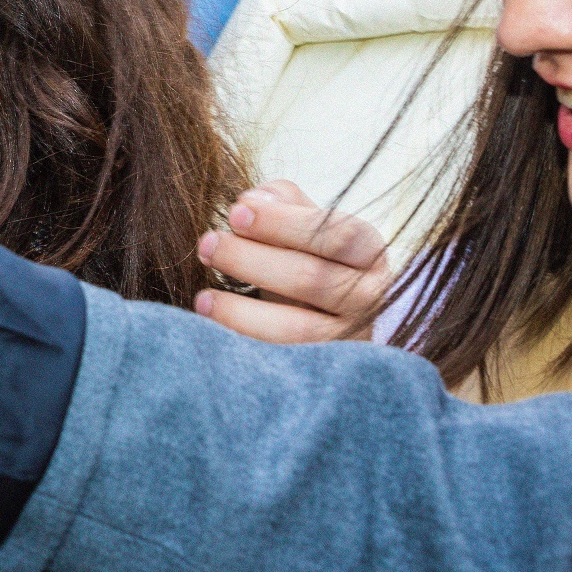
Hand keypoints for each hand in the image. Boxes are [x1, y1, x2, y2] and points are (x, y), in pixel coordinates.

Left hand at [190, 181, 390, 344]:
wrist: (337, 324)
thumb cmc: (313, 261)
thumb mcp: (309, 227)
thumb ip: (286, 203)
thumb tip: (255, 199)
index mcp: (368, 252)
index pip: (337, 234)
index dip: (284, 222)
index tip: (236, 211)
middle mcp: (369, 297)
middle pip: (312, 279)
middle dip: (252, 260)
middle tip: (207, 244)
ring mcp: (350, 340)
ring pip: (297, 328)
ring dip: (241, 311)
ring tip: (203, 297)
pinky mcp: (326, 371)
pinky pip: (282, 361)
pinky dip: (244, 343)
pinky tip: (212, 328)